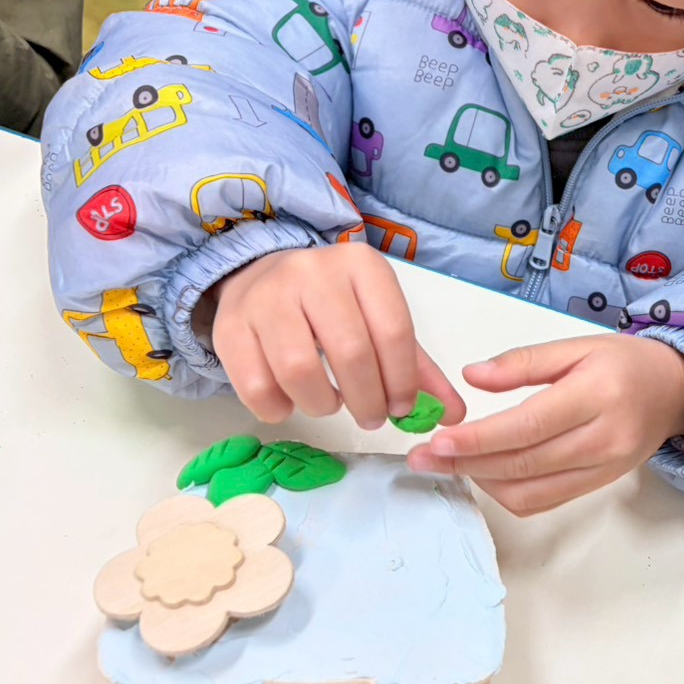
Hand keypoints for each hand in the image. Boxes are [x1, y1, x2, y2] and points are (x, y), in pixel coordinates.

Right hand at [211, 244, 466, 429]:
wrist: (261, 275)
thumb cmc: (334, 307)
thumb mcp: (380, 321)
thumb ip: (417, 368)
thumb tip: (454, 415)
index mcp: (361, 265)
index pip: (394, 331)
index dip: (403, 381)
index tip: (403, 408)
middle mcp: (312, 272)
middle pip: (350, 353)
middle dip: (368, 400)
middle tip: (372, 417)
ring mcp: (266, 295)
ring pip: (300, 370)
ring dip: (323, 405)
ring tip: (331, 405)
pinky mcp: (230, 325)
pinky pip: (255, 384)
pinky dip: (278, 408)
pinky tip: (291, 403)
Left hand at [407, 335, 683, 516]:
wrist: (676, 392)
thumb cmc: (624, 363)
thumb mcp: (577, 346)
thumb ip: (523, 361)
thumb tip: (471, 377)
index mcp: (597, 395)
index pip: (527, 426)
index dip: (478, 440)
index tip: (437, 441)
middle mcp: (604, 439)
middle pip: (523, 463)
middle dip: (466, 464)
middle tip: (422, 458)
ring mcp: (604, 469)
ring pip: (530, 491)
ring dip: (482, 481)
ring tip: (447, 463)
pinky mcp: (599, 486)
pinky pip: (543, 501)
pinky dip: (507, 492)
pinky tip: (485, 472)